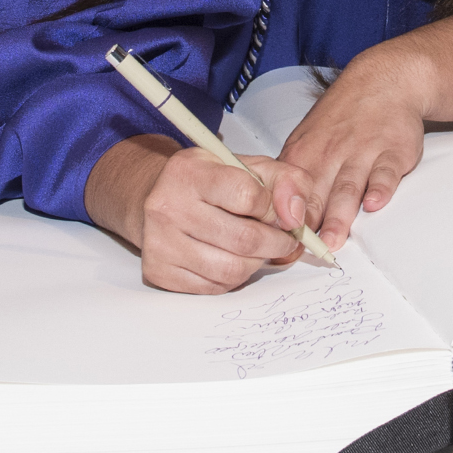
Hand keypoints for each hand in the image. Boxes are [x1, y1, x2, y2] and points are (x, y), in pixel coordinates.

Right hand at [85, 134, 317, 293]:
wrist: (157, 198)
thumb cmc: (208, 182)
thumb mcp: (247, 166)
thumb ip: (285, 181)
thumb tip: (296, 217)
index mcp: (190, 172)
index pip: (249, 196)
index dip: (273, 208)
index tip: (275, 211)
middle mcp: (168, 206)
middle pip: (244, 239)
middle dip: (276, 244)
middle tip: (283, 240)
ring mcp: (160, 242)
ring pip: (232, 269)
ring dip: (256, 263)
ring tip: (258, 250)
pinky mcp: (158, 271)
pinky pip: (213, 287)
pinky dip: (233, 278)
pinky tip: (231, 259)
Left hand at [279, 3, 452, 249]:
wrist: (383, 82)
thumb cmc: (342, 119)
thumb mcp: (307, 141)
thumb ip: (296, 180)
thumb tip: (279, 220)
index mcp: (304, 154)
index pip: (288, 191)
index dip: (283, 220)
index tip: (280, 243)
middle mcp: (330, 154)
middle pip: (316, 193)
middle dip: (309, 224)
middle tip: (304, 251)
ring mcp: (362, 152)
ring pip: (348, 187)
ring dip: (340, 214)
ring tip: (335, 239)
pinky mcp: (392, 152)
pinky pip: (385, 172)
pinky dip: (381, 188)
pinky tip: (375, 204)